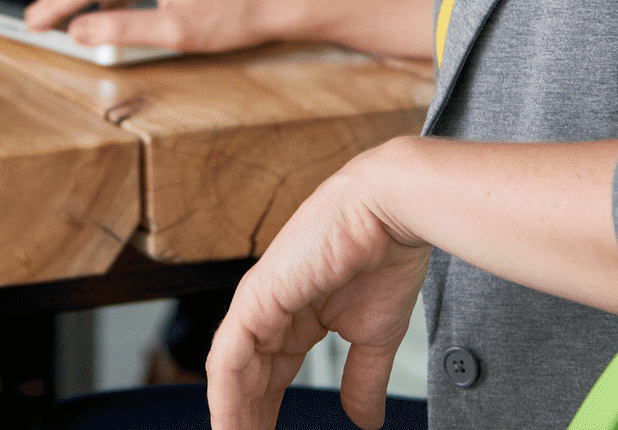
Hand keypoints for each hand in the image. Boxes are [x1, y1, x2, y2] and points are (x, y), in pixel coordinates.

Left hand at [207, 141, 430, 429]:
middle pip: (248, 378)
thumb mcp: (375, 334)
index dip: (267, 412)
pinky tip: (230, 422)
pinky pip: (229, 355)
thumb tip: (365, 421)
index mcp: (296, 314)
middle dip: (247, 419)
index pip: (272, 374)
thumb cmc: (385, 253)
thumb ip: (362, 377)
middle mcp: (272, 308)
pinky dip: (226, 393)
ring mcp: (260, 300)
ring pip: (231, 371)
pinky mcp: (257, 295)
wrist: (391, 209)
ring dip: (232, 413)